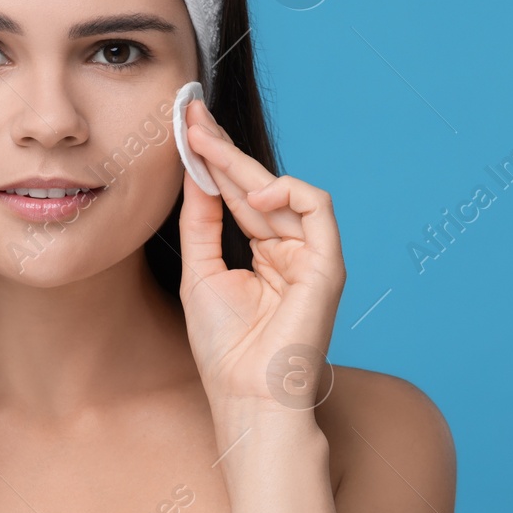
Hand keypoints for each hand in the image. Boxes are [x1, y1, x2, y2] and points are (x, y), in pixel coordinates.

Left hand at [178, 99, 345, 416]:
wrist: (247, 397)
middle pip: (257, 184)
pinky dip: (287, 191)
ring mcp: (311, 255)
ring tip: (206, 146)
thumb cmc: (225, 350)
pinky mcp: (329, 264)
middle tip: (190, 114)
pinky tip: (254, 193)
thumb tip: (195, 170)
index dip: (213, 159)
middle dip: (222, 147)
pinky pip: (317, 206)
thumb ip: (202, 221)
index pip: (239, 193)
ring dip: (243, 163)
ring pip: (283, 188)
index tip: (184, 126)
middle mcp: (289, 249)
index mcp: (262, 253)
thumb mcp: (201, 272)